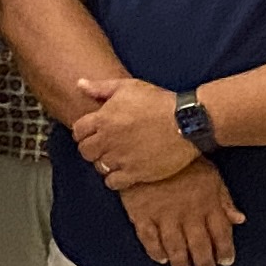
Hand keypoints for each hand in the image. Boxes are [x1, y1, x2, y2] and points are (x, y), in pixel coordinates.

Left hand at [68, 75, 196, 191]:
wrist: (188, 121)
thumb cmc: (159, 102)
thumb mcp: (129, 87)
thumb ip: (101, 88)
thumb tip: (80, 83)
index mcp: (103, 119)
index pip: (78, 131)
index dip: (83, 132)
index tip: (93, 133)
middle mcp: (109, 140)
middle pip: (85, 151)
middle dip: (91, 148)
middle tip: (104, 146)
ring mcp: (122, 158)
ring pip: (98, 166)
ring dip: (104, 162)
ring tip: (115, 157)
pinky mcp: (136, 172)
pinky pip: (113, 182)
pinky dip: (114, 179)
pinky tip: (123, 171)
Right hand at [122, 162, 246, 265]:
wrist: (146, 145)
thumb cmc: (181, 159)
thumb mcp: (210, 174)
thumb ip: (224, 199)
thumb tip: (238, 219)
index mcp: (207, 203)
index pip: (221, 234)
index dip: (224, 250)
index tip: (225, 260)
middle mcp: (187, 213)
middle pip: (199, 245)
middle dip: (204, 261)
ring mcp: (163, 215)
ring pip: (175, 246)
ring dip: (181, 260)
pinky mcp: (141, 214)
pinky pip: (149, 239)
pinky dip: (156, 252)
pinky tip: (161, 258)